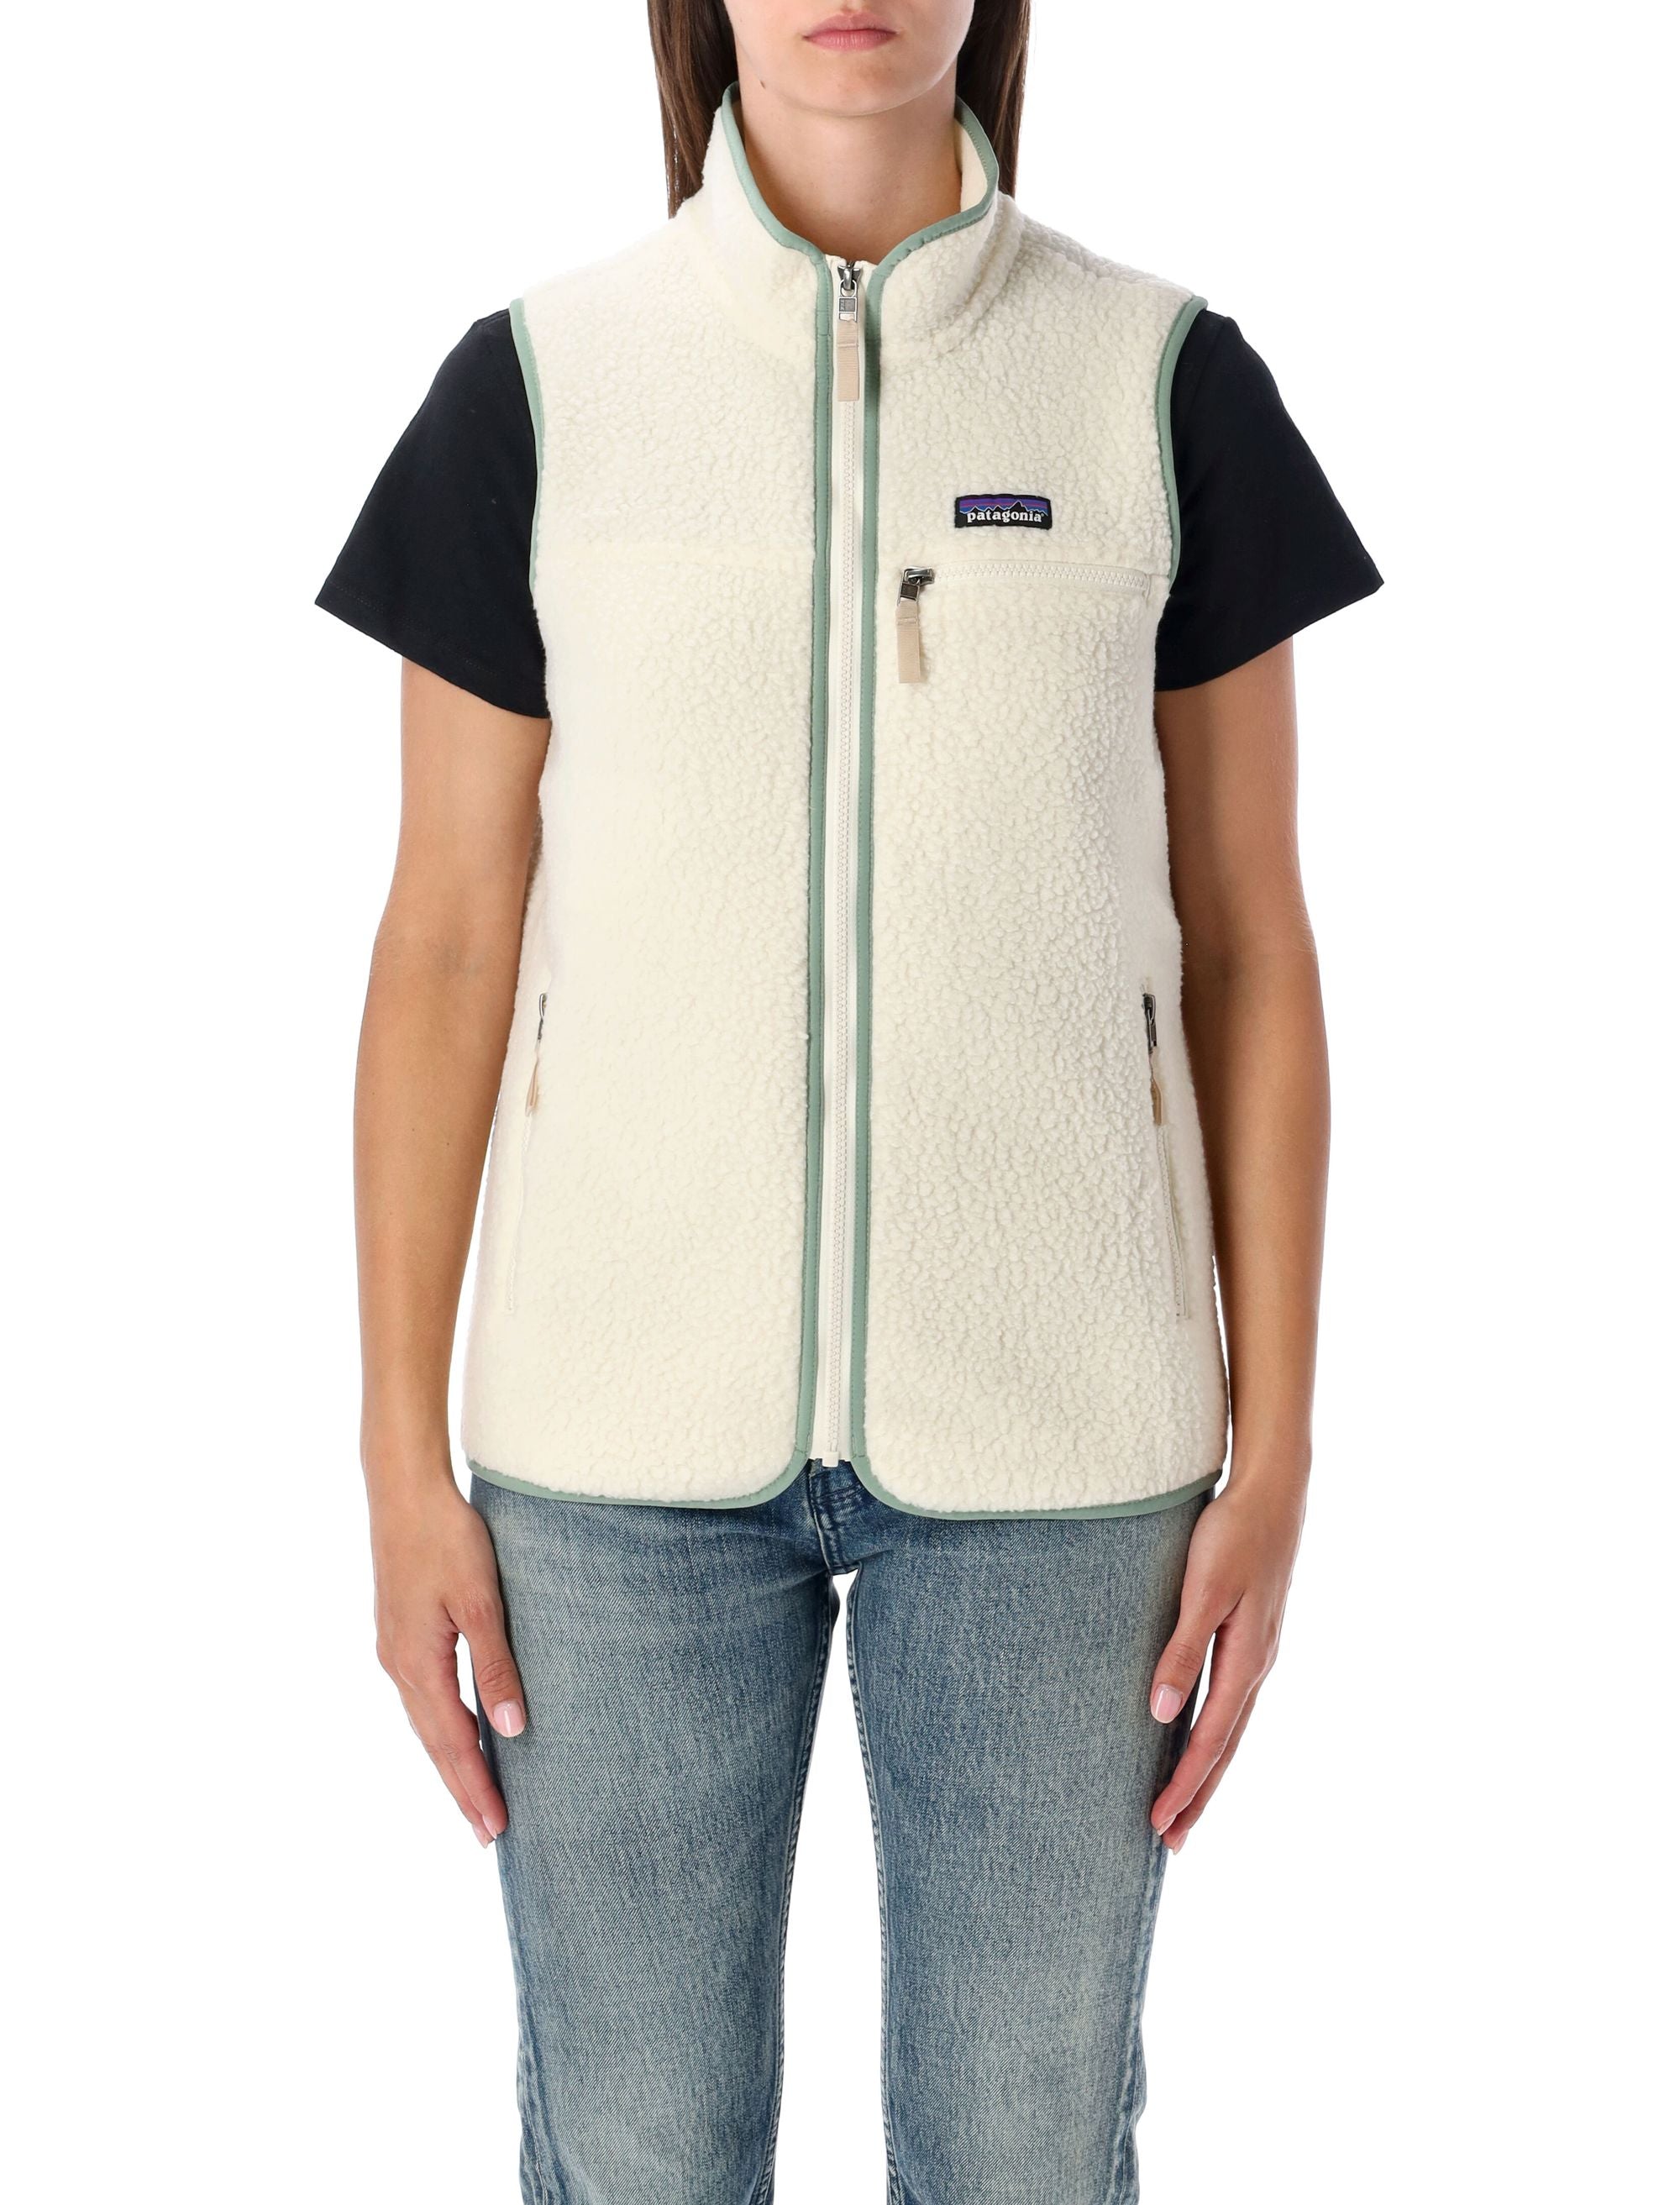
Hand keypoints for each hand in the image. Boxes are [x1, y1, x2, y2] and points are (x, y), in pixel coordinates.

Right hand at [370, 1473, 526, 1845]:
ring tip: (476, 1797)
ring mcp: (395, 1650)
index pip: (452, 1743)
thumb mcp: (480, 1602)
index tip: (495, 1829)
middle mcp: (399, 1666)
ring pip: (427, 1722)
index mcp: (417, 1664)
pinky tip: (459, 1732)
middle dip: (462, 1789)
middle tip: (487, 1835)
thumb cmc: (447, 1539)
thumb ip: (495, 1667)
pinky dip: (443, 1726)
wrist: (404, 1492)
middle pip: (435, 1742)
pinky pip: (423, 1697)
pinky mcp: (400, 1634)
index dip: (474, 1788)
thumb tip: (510, 1729)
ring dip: (452, 1761)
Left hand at [1148, 1475, 1304, 1850]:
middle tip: (1170, 1842)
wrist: (1273, 1490)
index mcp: (1246, 1661)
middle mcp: (1257, 1666)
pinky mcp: (1253, 1636)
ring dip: (1207, 1770)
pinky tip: (1201, 1736)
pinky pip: (1233, 1701)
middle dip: (1198, 1796)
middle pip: (1224, 1747)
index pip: (1209, 1740)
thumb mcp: (1203, 1590)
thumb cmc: (1234, 1534)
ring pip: (1230, 1727)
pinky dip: (1216, 1733)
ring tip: (1184, 1805)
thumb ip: (1183, 1650)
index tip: (1156, 1824)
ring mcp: (1259, 1653)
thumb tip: (1163, 1713)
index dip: (1183, 1785)